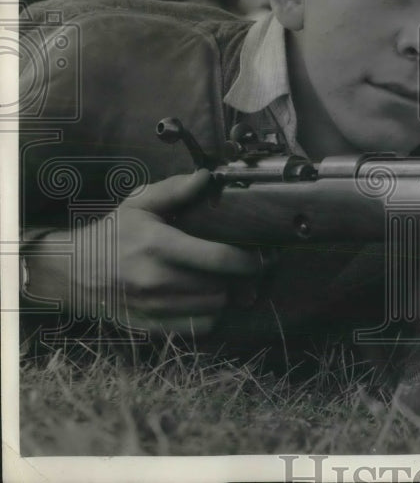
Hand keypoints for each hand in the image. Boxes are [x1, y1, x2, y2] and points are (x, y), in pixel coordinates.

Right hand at [27, 170, 262, 335]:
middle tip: (248, 266)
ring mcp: (153, 308)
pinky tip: (208, 299)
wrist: (71, 273)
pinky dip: (210, 316)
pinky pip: (198, 328)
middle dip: (240, 277)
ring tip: (227, 280)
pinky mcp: (150, 327)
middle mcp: (157, 280)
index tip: (262, 254)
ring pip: (214, 309)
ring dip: (226, 295)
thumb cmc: (112, 234)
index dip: (248, 259)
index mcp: (158, 246)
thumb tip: (207, 177)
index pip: (218, 258)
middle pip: (222, 286)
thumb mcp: (139, 204)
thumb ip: (175, 190)